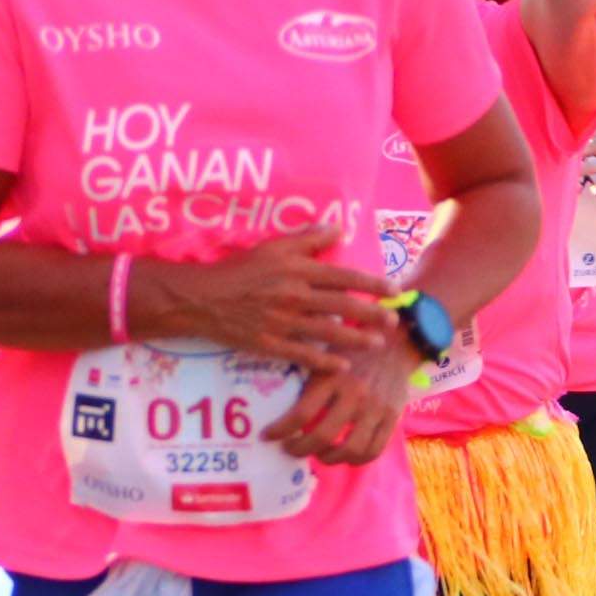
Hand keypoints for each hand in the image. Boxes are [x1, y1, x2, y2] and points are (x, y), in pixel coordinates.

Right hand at [153, 223, 392, 368]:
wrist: (201, 298)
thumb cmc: (238, 269)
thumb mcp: (272, 247)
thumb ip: (306, 239)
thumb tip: (337, 228)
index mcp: (296, 270)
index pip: (343, 276)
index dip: (371, 283)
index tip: (393, 289)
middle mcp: (294, 296)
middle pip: (342, 305)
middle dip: (372, 313)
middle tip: (395, 319)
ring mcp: (283, 322)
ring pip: (328, 332)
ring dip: (356, 339)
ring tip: (377, 343)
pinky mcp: (270, 344)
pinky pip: (302, 354)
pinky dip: (324, 361)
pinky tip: (343, 366)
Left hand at [269, 333, 410, 469]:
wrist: (394, 345)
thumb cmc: (351, 352)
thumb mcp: (325, 358)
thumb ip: (308, 382)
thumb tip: (278, 408)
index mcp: (332, 377)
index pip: (301, 413)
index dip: (280, 430)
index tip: (267, 436)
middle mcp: (354, 395)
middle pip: (323, 436)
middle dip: (300, 449)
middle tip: (290, 449)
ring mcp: (376, 408)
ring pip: (350, 450)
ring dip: (329, 458)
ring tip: (319, 454)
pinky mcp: (392, 418)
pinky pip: (373, 450)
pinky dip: (356, 460)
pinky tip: (345, 455)